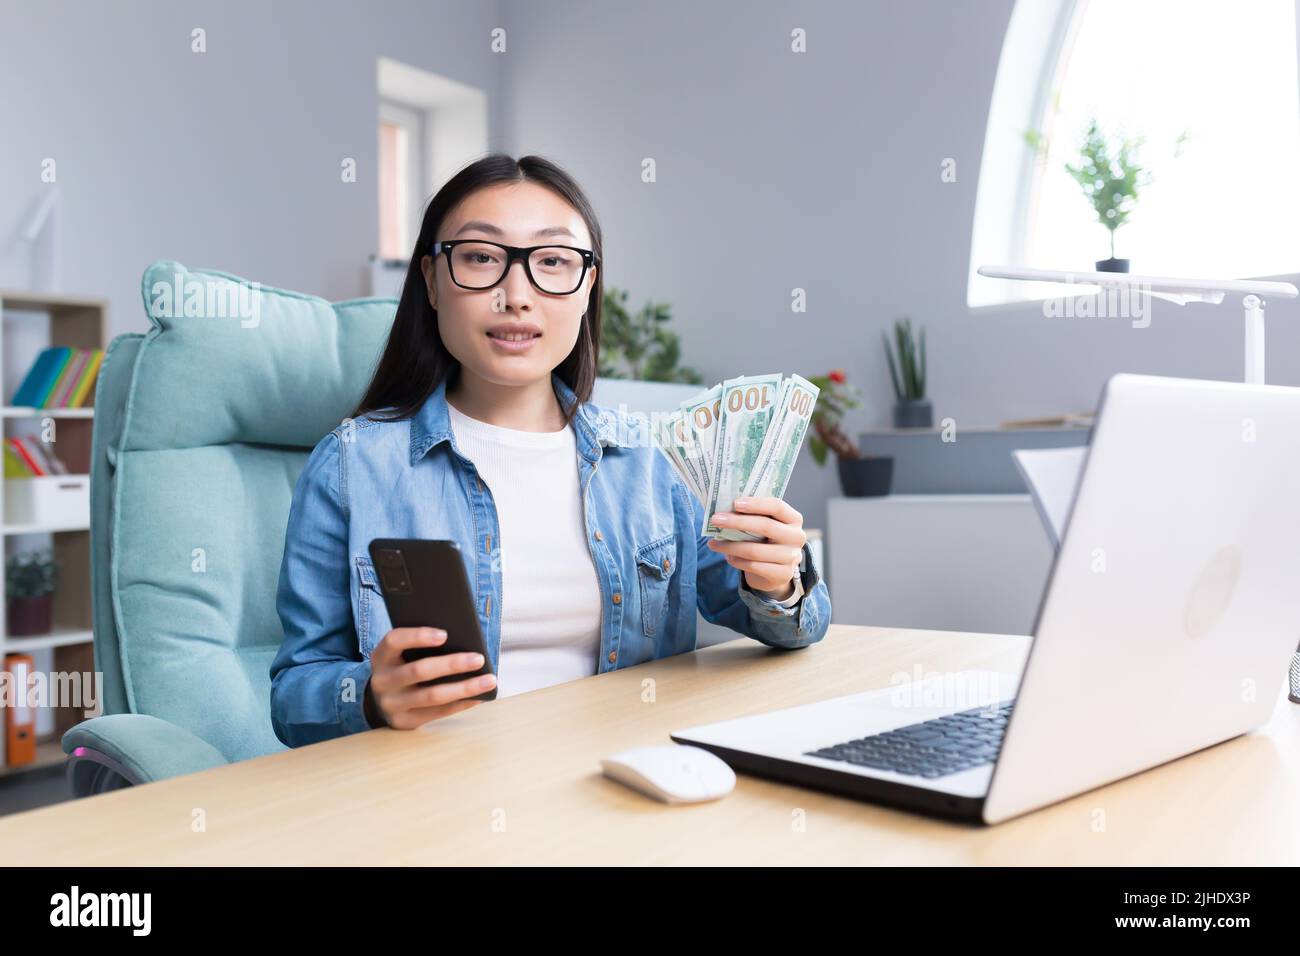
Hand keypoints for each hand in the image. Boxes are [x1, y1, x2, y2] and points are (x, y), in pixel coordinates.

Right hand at [366, 626, 496, 729]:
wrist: (380, 700)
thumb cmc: (402, 665)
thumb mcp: (401, 652)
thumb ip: (420, 644)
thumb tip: (463, 638)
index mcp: (381, 656)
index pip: (394, 640)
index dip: (418, 636)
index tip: (445, 634)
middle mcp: (383, 680)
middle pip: (419, 671)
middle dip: (452, 664)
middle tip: (478, 659)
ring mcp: (392, 704)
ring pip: (432, 696)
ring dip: (464, 688)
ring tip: (489, 680)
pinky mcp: (404, 722)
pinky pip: (438, 713)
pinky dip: (461, 704)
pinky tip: (479, 696)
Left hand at [706, 496, 805, 599]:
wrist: (775, 572)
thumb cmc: (766, 541)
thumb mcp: (764, 526)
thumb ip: (752, 516)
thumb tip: (724, 510)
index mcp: (793, 519)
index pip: (777, 506)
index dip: (756, 504)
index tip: (735, 503)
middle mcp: (797, 537)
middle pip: (766, 526)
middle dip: (737, 522)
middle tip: (716, 520)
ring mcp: (791, 557)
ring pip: (755, 550)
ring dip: (730, 546)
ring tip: (713, 543)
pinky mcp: (782, 574)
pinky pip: (753, 566)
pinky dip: (736, 561)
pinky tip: (727, 556)